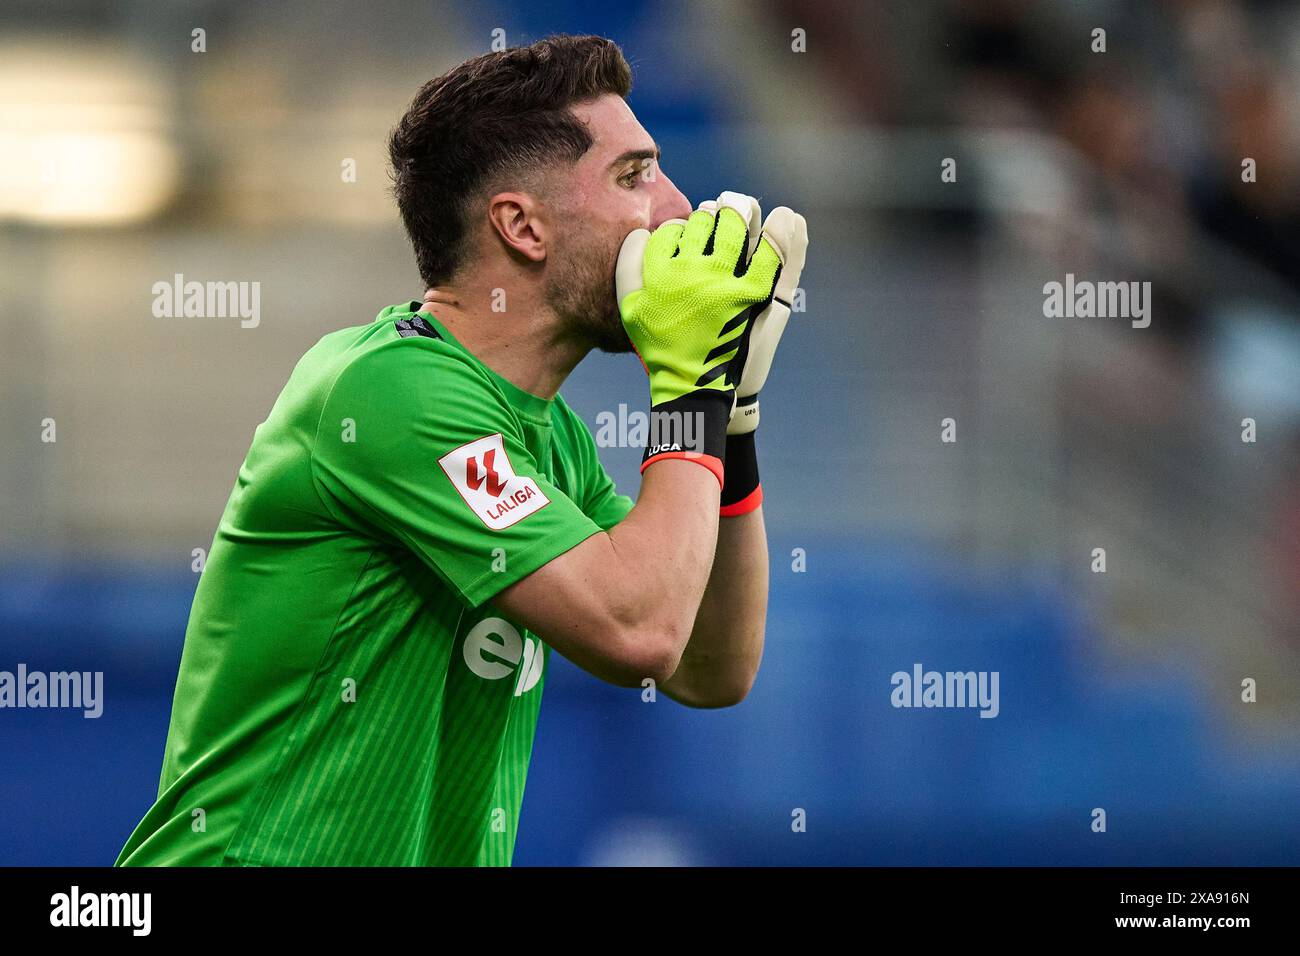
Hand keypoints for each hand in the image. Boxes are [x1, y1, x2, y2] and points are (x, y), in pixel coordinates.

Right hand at [616, 202, 779, 409]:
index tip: (687, 234)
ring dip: (737, 213)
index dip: (681, 228)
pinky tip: (786, 218)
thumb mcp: (630, 307)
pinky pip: (768, 254)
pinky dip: (779, 234)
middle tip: (717, 215)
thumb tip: (641, 230)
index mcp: (658, 273)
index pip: (671, 231)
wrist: (693, 385)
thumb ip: (627, 266)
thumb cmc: (660, 346)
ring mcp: (721, 282)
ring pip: (732, 227)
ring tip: (740, 211)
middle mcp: (689, 272)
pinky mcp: (751, 296)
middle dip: (711, 214)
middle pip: (704, 221)